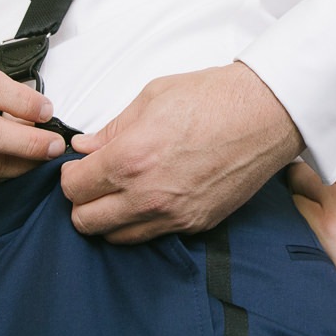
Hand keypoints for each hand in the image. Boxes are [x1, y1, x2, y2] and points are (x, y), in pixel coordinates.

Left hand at [61, 62, 304, 242]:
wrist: (265, 114)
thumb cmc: (215, 99)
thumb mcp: (152, 98)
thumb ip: (112, 128)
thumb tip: (86, 146)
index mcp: (130, 159)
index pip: (73, 188)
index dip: (70, 176)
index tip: (78, 167)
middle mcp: (147, 195)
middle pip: (86, 222)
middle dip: (83, 201)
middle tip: (94, 182)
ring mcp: (173, 216)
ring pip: (116, 237)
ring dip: (109, 218)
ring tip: (121, 192)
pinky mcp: (196, 224)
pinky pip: (153, 236)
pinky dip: (141, 223)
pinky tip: (150, 198)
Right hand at [288, 162, 335, 329]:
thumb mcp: (325, 266)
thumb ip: (305, 236)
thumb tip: (291, 220)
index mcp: (324, 224)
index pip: (288, 198)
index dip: (286, 206)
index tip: (286, 212)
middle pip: (301, 175)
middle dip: (298, 187)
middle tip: (301, 202)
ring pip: (323, 172)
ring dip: (320, 184)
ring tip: (325, 203)